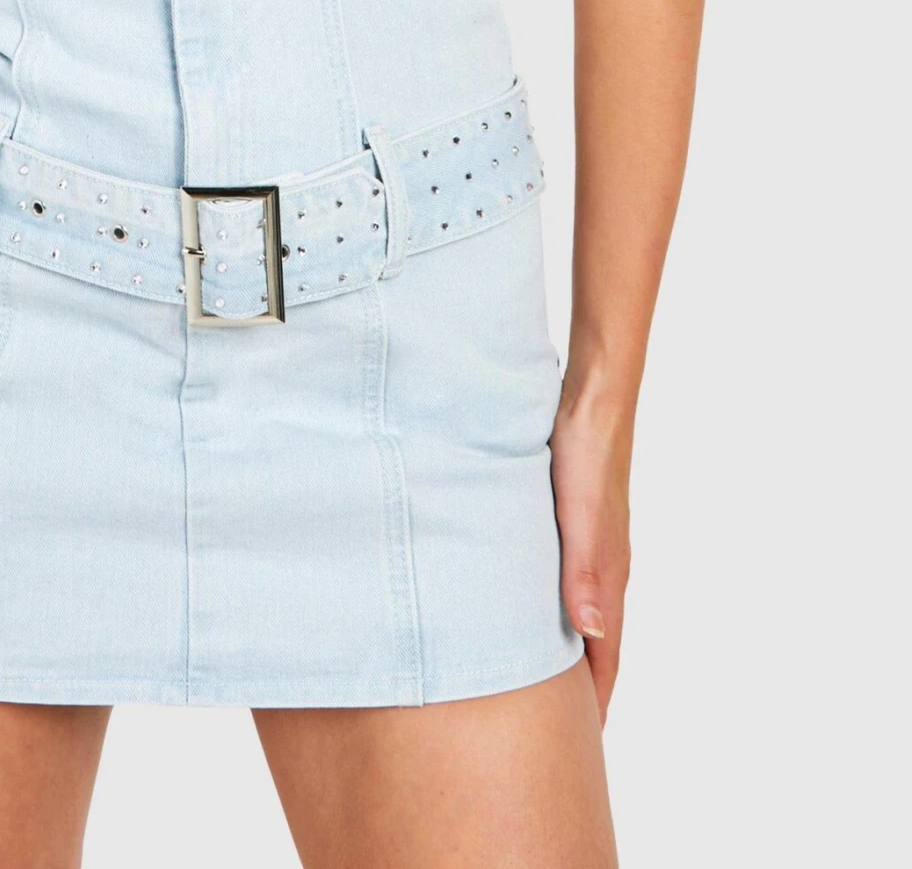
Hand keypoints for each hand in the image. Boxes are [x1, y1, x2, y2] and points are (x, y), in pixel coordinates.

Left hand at [549, 386, 633, 724]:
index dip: (595, 696)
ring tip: (546, 680)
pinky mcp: (577, 521)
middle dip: (583, 684)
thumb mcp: (580, 514)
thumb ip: (584, 571)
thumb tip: (591, 632)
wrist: (594, 400)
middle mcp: (606, 565)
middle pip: (597, 640)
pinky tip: (534, 605)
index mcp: (609, 573)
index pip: (607, 651)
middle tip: (560, 727)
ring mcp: (593, 543)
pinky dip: (557, 607)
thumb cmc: (585, 454)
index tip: (582, 741)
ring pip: (583, 610)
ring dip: (570, 647)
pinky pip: (569, 579)